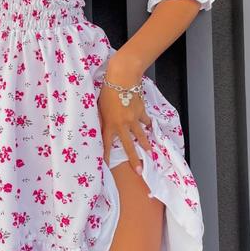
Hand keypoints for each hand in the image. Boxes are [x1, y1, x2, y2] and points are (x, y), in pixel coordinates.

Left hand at [98, 55, 152, 176]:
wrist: (122, 79)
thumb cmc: (107, 90)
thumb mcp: (99, 105)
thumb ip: (102, 117)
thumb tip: (102, 124)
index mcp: (109, 123)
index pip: (107, 143)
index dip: (107, 155)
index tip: (108, 166)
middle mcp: (122, 124)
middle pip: (129, 145)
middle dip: (134, 159)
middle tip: (139, 171)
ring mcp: (133, 119)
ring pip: (141, 135)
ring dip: (146, 145)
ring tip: (150, 154)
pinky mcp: (141, 111)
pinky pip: (145, 121)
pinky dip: (148, 125)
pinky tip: (150, 129)